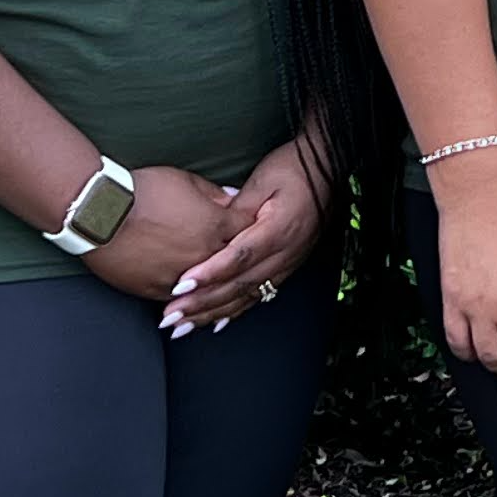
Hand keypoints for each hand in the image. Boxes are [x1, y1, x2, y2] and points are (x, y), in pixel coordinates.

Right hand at [79, 165, 241, 300]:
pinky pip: (182, 300)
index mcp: (215, 224)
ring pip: (210, 287)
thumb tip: (233, 199)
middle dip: (238, 259)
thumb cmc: (139, 190)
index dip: (251, 227)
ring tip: (223, 288)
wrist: (97, 212)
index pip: (248, 229)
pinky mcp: (158, 290)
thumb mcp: (182, 180)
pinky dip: (188, 299)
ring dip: (216, 285)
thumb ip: (213, 193)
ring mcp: (182, 276)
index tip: (252, 228)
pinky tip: (193, 300)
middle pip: (234, 263)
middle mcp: (204, 254)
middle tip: (243, 259)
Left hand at [160, 139, 326, 332]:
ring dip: (213, 313)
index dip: (209, 273)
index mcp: (278, 230)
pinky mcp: (287, 267)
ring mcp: (288, 263)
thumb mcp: (263, 179)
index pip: (239, 257)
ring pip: (247, 295)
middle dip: (203, 303)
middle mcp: (286, 253)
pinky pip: (259, 295)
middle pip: (240, 284)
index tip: (180, 286)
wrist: (325, 171)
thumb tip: (212, 225)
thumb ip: (237, 206)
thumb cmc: (292, 169)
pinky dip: (235, 311)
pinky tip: (216, 323)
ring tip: (182, 326)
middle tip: (171, 316)